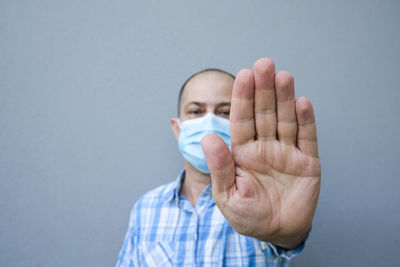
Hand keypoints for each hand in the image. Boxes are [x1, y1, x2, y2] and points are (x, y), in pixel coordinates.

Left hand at [201, 58, 320, 247]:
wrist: (277, 232)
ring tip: (283, 76)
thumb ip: (219, 167)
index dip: (242, 98)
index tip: (243, 75)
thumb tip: (208, 137)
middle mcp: (264, 146)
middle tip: (264, 64)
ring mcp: (286, 152)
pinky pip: (306, 138)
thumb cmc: (248, 215)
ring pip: (285, 120)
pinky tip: (302, 103)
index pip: (242, 120)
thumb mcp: (227, 195)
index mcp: (243, 152)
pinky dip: (305, 121)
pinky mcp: (307, 162)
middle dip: (263, 90)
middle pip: (264, 113)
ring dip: (284, 98)